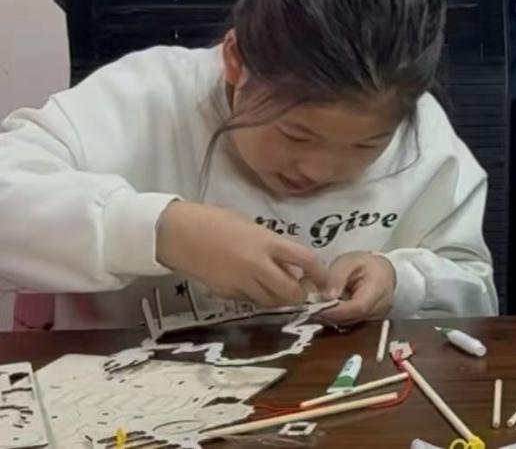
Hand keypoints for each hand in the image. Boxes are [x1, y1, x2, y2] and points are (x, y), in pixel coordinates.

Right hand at [155, 201, 320, 307]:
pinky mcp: (226, 294)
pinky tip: (257, 288)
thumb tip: (290, 263)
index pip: (305, 260)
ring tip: (280, 289)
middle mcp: (258, 266)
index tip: (326, 279)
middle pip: (291, 291)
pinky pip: (251, 302)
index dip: (320, 273)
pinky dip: (260, 299)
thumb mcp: (253, 227)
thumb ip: (273, 245)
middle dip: (301, 294)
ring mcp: (241, 283)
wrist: (180, 234)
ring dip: (281, 299)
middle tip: (302, 288)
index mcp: (267, 243)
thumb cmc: (217, 221)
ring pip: (272, 302)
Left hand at [316, 252, 396, 325]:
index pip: (357, 307)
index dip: (335, 311)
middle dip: (330, 316)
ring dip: (333, 319)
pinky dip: (339, 320)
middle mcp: (382, 306)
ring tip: (318, 310)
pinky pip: (353, 325)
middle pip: (353, 319)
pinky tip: (329, 313)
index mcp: (379, 288)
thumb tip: (327, 297)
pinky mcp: (372, 322)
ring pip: (351, 324)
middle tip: (311, 310)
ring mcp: (378, 317)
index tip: (316, 310)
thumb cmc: (364, 264)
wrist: (380, 270)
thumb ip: (337, 276)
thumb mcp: (348, 262)